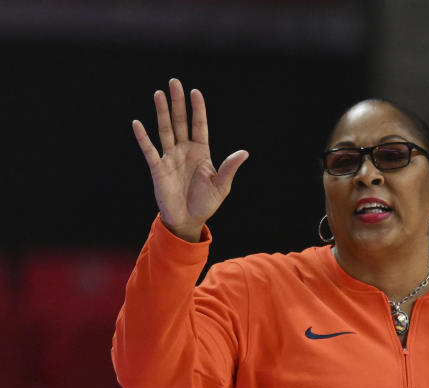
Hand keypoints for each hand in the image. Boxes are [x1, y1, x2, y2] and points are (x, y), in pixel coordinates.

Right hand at [132, 78, 247, 241]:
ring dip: (161, 112)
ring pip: (165, 130)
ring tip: (158, 93)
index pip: (199, 126)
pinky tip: (138, 123)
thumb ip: (229, 168)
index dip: (198, 109)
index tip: (195, 92)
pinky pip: (149, 150)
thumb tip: (244, 153)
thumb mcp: (222, 186)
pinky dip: (143, 137)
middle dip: (178, 103)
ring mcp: (170, 157)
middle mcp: (185, 150)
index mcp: (202, 152)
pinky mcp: (158, 168)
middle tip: (174, 82)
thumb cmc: (206, 203)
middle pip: (180, 122)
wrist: (188, 219)